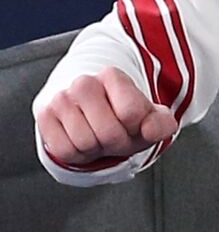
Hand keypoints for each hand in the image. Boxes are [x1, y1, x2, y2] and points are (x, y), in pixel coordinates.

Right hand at [36, 68, 176, 166]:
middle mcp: (84, 83)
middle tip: (114, 135)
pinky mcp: (45, 116)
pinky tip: (80, 141)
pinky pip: (64, 151)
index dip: (136, 129)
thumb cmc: (124, 118)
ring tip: (97, 136)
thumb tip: (150, 131)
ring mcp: (61, 98)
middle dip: (116, 143)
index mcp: (113, 76)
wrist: (92, 116)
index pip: (131, 113)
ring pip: (85, 143)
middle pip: (108, 133)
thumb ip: (160, 124)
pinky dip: (77, 155)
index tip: (132, 124)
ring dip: (95, 149)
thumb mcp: (150, 119)